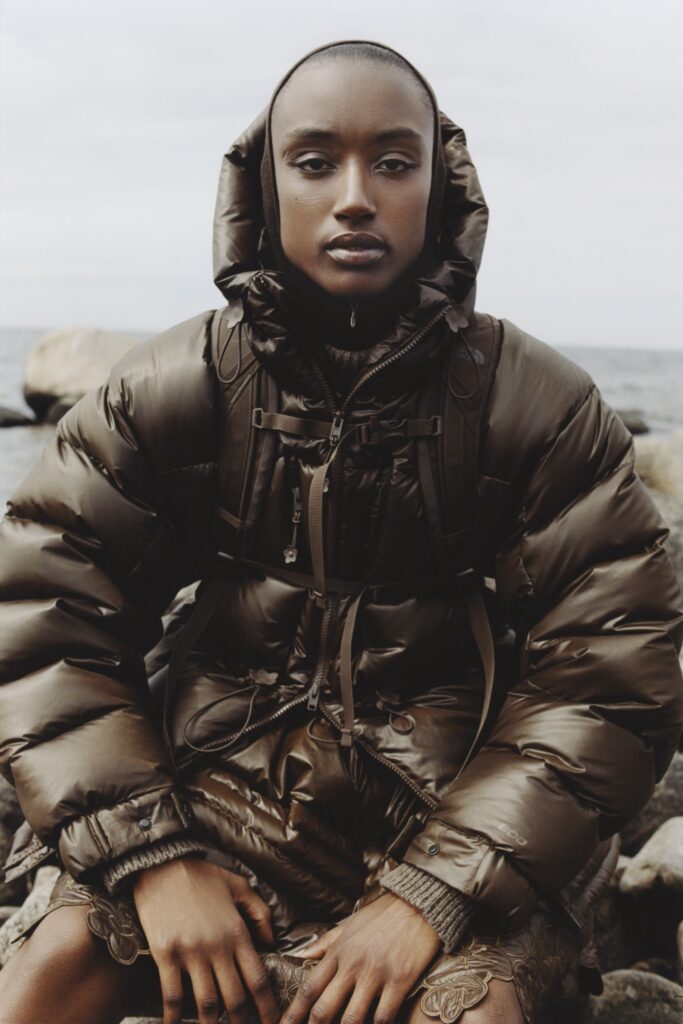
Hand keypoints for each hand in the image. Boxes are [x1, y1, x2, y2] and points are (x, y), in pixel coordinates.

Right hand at [132, 856, 279, 1023]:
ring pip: (207, 1002)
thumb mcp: (239, 886)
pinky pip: (172, 994)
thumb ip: (260, 913)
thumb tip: (271, 942)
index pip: (257, 979)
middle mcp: (217, 947)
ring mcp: (190, 953)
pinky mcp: (166, 955)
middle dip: (243, 1022)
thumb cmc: (201, 875)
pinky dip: (174, 1016)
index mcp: (237, 932)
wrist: (162, 865)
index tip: (272, 1021)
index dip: (267, 1006)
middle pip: (235, 998)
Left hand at [280, 891, 441, 1023]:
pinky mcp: (399, 980)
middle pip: (324, 1009)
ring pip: (352, 1018)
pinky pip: (384, 1015)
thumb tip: (299, 955)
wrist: (418, 903)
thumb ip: (324, 943)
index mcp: (338, 952)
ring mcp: (376, 973)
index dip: (293, 1013)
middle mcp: (353, 965)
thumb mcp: (349, 925)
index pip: (309, 988)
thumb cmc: (382, 915)